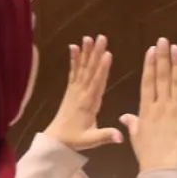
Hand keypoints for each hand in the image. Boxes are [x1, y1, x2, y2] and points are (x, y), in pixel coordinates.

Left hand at [44, 35, 122, 151]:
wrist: (55, 140)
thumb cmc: (75, 139)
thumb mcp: (90, 140)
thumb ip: (105, 136)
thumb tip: (121, 137)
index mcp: (88, 104)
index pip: (96, 83)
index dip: (102, 69)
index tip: (107, 54)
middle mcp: (81, 93)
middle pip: (90, 71)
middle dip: (95, 54)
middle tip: (101, 37)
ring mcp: (74, 90)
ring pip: (82, 68)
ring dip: (86, 52)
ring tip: (88, 37)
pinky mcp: (70, 90)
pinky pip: (73, 72)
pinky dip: (73, 59)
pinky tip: (73, 47)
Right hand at [119, 39, 176, 172]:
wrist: (162, 167)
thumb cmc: (148, 153)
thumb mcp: (136, 136)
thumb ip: (131, 123)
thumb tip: (124, 116)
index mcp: (147, 108)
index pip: (148, 81)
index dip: (150, 64)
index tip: (152, 50)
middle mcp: (161, 104)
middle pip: (161, 76)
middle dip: (162, 57)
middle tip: (164, 40)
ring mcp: (176, 109)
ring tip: (176, 48)